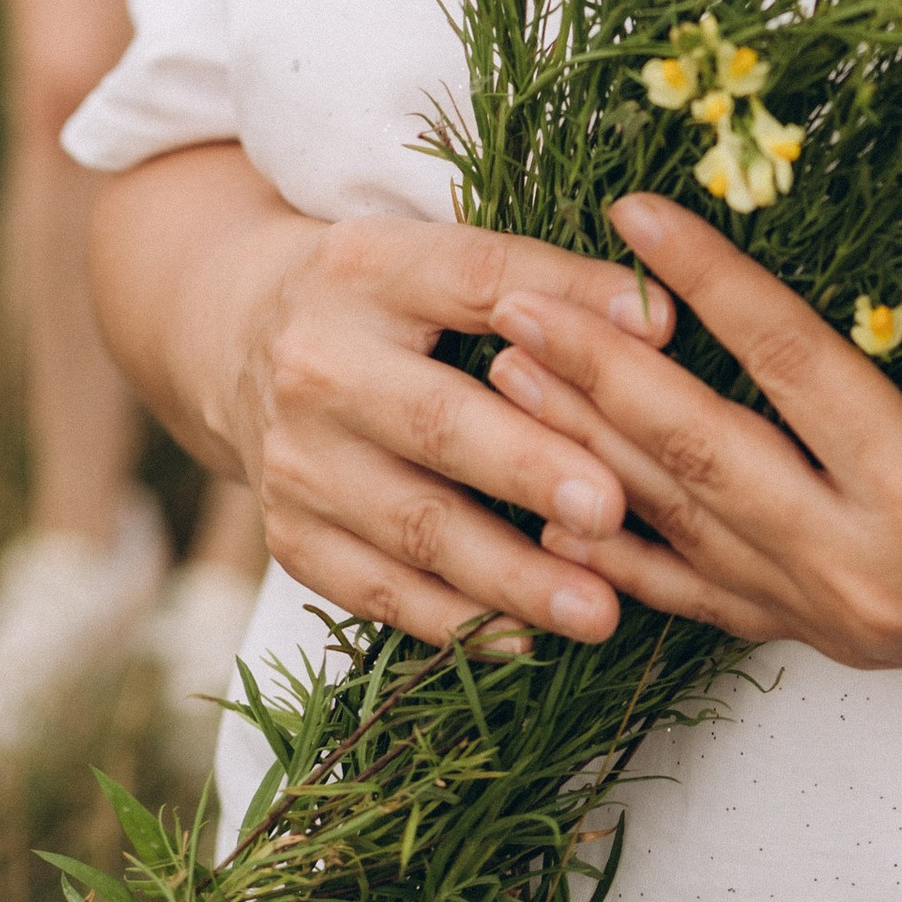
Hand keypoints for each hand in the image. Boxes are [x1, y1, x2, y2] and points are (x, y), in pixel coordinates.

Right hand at [217, 203, 677, 654]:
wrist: (241, 340)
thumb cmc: (388, 301)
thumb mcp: (442, 262)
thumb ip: (549, 285)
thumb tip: (660, 324)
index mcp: (369, 266)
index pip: (477, 278)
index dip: (569, 305)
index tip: (660, 338)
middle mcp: (318, 359)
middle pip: (436, 418)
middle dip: (528, 468)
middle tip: (612, 509)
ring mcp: (296, 456)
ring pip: (414, 526)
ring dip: (511, 573)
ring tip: (599, 608)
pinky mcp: (289, 536)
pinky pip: (380, 591)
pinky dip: (457, 621)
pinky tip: (527, 638)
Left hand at [487, 193, 901, 678]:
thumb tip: (790, 262)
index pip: (788, 359)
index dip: (705, 277)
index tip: (630, 206)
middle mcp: (872, 569)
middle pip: (702, 451)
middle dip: (594, 367)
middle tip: (511, 293)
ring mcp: (841, 618)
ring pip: (682, 524)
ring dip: (584, 443)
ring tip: (506, 368)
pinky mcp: (830, 643)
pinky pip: (702, 593)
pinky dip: (624, 544)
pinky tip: (556, 502)